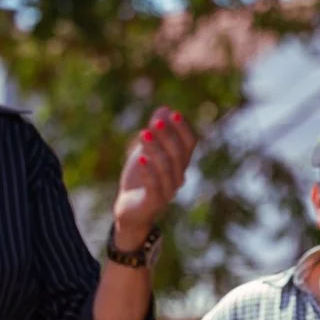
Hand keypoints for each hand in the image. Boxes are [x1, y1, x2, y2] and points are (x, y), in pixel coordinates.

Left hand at [113, 108, 196, 242]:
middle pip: (179, 154)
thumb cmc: (141, 178)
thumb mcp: (146, 151)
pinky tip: (140, 157)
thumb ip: (156, 132)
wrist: (130, 210)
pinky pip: (155, 186)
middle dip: (168, 137)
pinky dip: (149, 172)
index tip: (173, 113)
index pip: (189, 144)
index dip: (183, 129)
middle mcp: (179, 177)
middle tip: (154, 122)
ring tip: (142, 134)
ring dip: (155, 150)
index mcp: (180, 163)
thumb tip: (164, 109)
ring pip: (167, 168)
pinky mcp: (154, 203)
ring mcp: (168, 191)